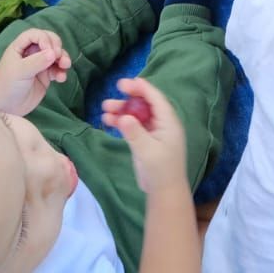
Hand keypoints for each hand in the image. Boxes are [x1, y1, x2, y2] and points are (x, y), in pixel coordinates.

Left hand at [0, 29, 70, 115]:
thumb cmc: (7, 85)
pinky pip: (57, 69)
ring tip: (65, 66)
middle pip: (48, 41)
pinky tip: (61, 78)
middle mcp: (30, 53)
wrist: (6, 108)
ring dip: (62, 58)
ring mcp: (39, 64)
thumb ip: (37, 61)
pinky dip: (61, 71)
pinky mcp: (45, 76)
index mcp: (20, 47)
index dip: (44, 38)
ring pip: (55, 55)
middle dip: (56, 47)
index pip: (35, 34)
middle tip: (59, 56)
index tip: (50, 50)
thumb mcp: (20, 71)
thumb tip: (54, 53)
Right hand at [102, 77, 187, 195]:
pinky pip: (132, 126)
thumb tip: (123, 117)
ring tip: (104, 108)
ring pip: (136, 115)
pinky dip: (121, 122)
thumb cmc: (160, 170)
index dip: (142, 88)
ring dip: (121, 110)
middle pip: (144, 104)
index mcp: (168, 122)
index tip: (125, 83)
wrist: (163, 191)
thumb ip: (135, 133)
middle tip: (113, 91)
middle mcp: (161, 123)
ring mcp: (152, 132)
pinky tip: (107, 120)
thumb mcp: (148, 151)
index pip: (155, 99)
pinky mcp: (144, 141)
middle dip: (128, 98)